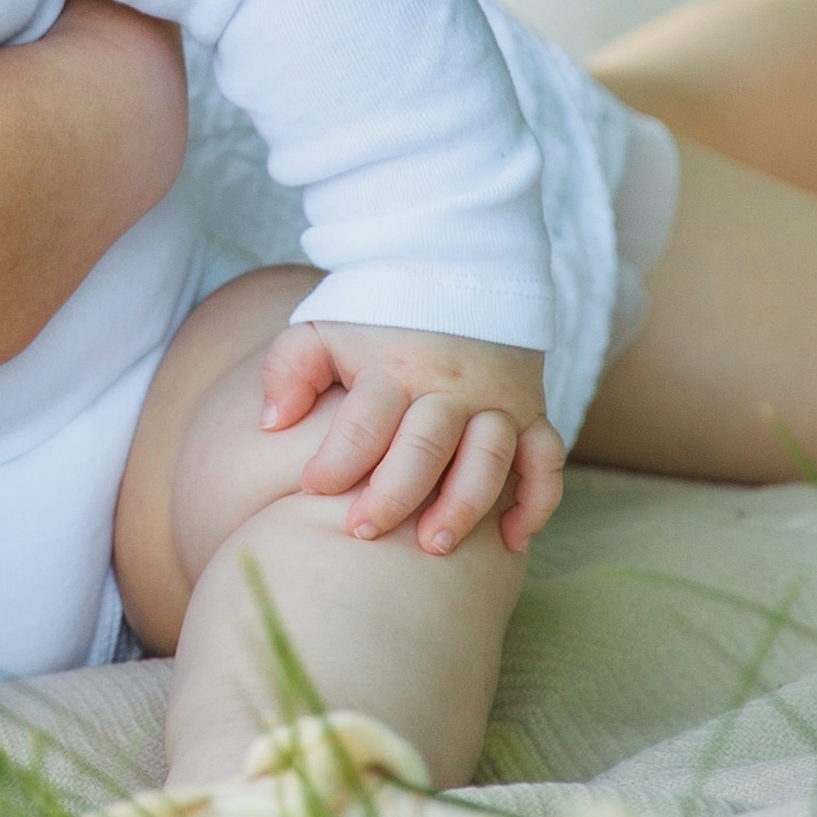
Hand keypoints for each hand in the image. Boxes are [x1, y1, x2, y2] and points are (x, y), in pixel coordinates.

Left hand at [262, 321, 563, 555]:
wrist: (454, 270)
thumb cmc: (377, 315)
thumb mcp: (322, 326)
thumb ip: (289, 368)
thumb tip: (270, 424)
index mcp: (393, 368)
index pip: (365, 422)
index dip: (336, 461)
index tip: (311, 489)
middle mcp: (449, 387)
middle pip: (425, 447)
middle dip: (393, 496)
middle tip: (362, 531)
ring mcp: (495, 401)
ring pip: (488, 458)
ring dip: (464, 505)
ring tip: (433, 546)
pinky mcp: (530, 412)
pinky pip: (546, 460)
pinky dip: (537, 501)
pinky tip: (511, 541)